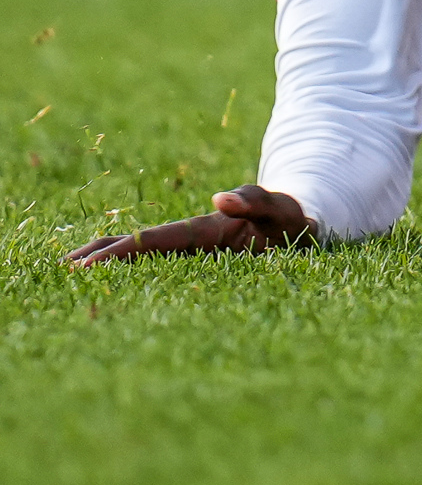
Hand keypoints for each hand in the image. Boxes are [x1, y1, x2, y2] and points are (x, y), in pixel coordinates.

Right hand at [67, 185, 315, 264]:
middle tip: (57, 272)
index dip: (118, 253)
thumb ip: (256, 201)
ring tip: (66, 275)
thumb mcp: (281, 210)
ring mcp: (190, 247)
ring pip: (140, 253)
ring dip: (105, 262)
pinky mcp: (195, 257)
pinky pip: (154, 263)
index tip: (83, 267)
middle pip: (135, 243)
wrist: (302, 220)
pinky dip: (125, 269)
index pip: (153, 241)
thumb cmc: (291, 219)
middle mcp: (189, 236)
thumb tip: (220, 198)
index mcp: (203, 228)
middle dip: (98, 255)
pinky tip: (106, 286)